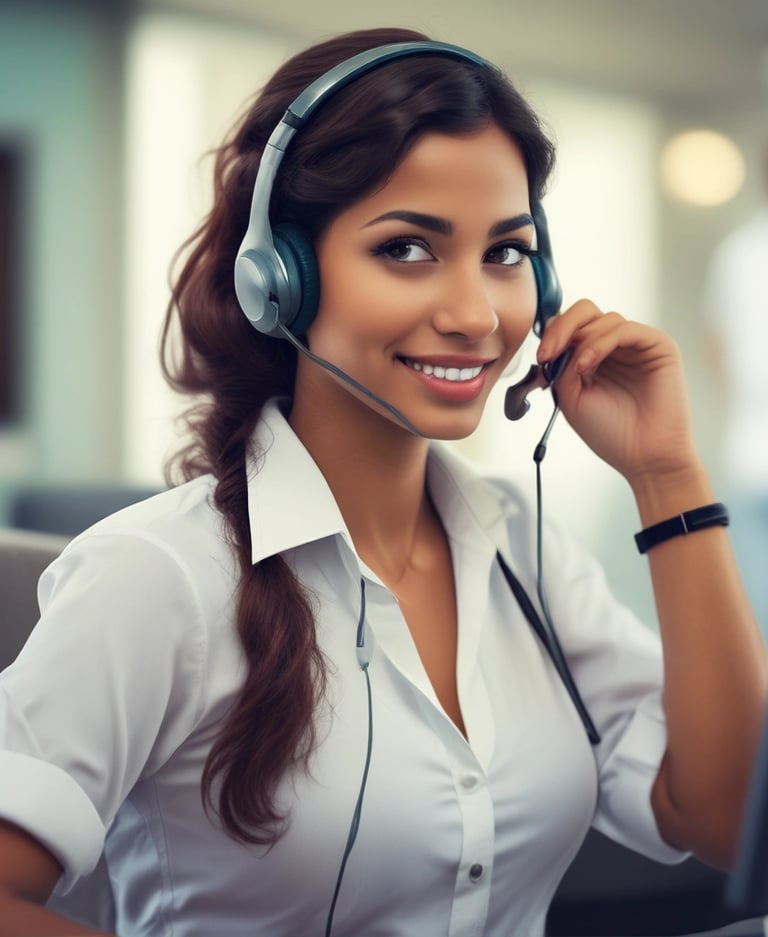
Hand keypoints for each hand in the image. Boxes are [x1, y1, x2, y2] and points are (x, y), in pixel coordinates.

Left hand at [537, 300, 698, 485]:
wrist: (644, 457)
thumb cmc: (611, 433)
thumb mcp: (570, 396)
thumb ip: (561, 365)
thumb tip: (555, 343)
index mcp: (595, 356)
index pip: (571, 327)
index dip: (553, 334)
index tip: (541, 357)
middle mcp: (616, 346)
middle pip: (586, 312)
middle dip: (562, 328)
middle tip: (548, 353)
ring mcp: (638, 344)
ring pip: (604, 318)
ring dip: (581, 341)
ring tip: (576, 370)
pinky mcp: (659, 346)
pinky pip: (624, 329)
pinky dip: (600, 343)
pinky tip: (587, 364)